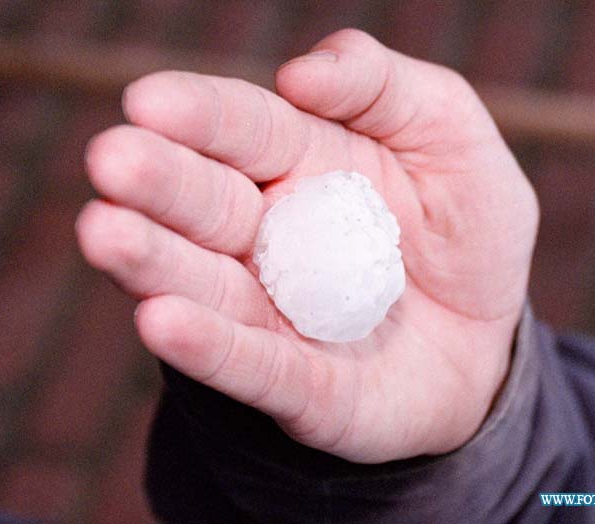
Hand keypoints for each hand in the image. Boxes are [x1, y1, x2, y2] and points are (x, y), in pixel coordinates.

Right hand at [76, 29, 538, 462]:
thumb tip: (300, 71)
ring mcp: (277, 314)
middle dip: (159, 182)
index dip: (200, 114)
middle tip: (112, 158)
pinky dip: (212, 347)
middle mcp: (270, 236)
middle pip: (207, 203)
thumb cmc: (466, 229)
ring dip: (155, 262)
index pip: (243, 129)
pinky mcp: (301, 387)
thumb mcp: (450, 136)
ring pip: (208, 286)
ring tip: (105, 232)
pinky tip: (162, 321)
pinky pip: (255, 366)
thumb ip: (384, 85)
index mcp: (301, 163)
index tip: (150, 100)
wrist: (489, 339)